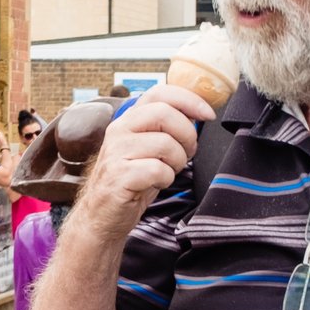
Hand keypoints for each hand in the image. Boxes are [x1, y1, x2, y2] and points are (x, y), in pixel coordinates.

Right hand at [80, 85, 214, 233]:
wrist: (102, 216)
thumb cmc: (131, 182)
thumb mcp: (147, 149)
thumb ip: (165, 130)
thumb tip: (197, 115)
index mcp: (128, 120)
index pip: (159, 93)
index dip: (188, 99)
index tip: (207, 115)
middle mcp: (119, 130)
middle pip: (164, 113)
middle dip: (187, 135)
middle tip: (187, 153)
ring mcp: (116, 152)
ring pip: (165, 143)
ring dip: (178, 161)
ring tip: (169, 171)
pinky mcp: (119, 175)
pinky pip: (158, 169)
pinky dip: (165, 179)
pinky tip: (156, 183)